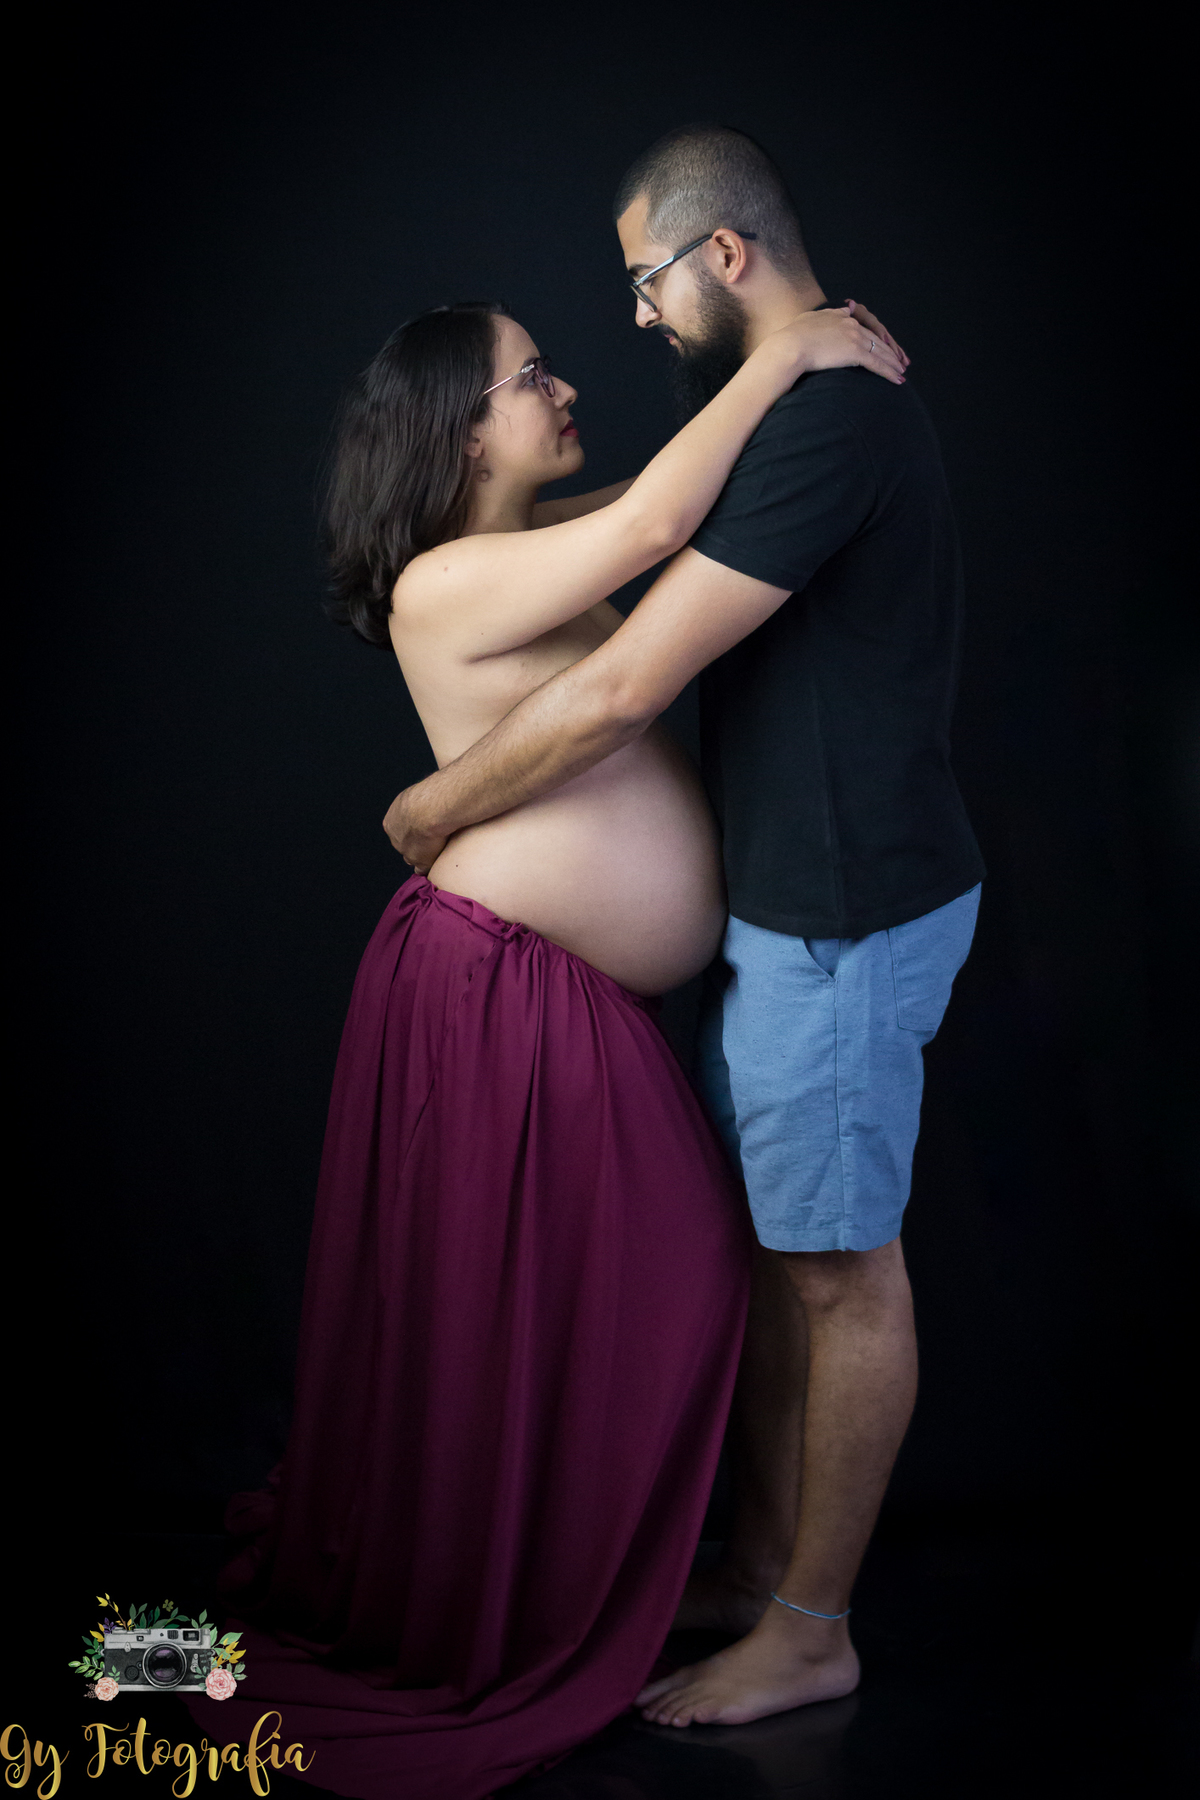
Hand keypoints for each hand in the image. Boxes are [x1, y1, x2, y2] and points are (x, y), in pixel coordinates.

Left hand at [382, 785, 447, 871]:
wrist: (432, 808)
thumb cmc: (431, 795)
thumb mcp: (420, 792)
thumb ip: (423, 798)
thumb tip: (437, 790)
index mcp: (391, 820)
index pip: (400, 830)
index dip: (412, 830)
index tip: (424, 826)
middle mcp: (395, 837)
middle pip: (404, 845)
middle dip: (415, 844)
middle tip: (432, 839)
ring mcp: (406, 851)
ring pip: (412, 858)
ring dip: (422, 856)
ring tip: (438, 850)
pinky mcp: (420, 861)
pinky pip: (422, 869)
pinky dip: (429, 867)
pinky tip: (439, 862)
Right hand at [762, 303, 906, 384]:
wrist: (790, 346)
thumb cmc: (792, 335)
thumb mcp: (810, 318)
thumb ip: (827, 314)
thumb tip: (842, 309)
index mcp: (841, 317)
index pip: (864, 329)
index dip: (874, 340)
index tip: (881, 347)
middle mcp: (851, 325)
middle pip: (876, 339)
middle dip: (889, 352)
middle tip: (899, 361)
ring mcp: (855, 338)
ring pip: (880, 352)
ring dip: (893, 363)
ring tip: (901, 372)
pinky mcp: (855, 353)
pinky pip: (877, 364)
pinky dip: (889, 372)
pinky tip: (898, 379)